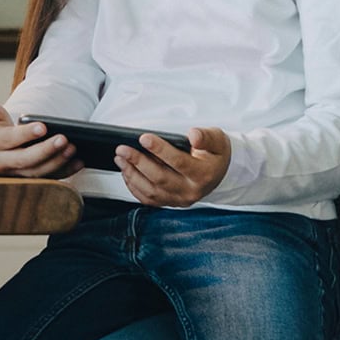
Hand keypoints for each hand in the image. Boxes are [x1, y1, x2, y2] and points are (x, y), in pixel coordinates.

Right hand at [0, 89, 77, 179]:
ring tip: (73, 148)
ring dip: (57, 162)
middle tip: (64, 139)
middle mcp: (4, 163)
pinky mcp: (30, 180)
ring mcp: (17, 174)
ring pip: (38, 172)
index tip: (43, 126)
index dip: (26, 134)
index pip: (10, 140)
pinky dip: (65, 172)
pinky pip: (49, 179)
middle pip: (26, 160)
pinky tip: (78, 161)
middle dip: (46, 150)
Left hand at [115, 127, 233, 206]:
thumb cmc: (215, 153)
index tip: (143, 138)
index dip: (160, 150)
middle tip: (122, 149)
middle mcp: (191, 191)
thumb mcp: (217, 139)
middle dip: (138, 162)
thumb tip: (193, 136)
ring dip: (132, 175)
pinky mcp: (170, 203)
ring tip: (120, 159)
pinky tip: (126, 173)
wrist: (219, 172)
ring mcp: (180, 200)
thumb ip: (205, 137)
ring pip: (151, 191)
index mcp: (204, 174)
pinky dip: (134, 187)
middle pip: (160, 178)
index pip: (179, 162)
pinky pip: (148, 199)